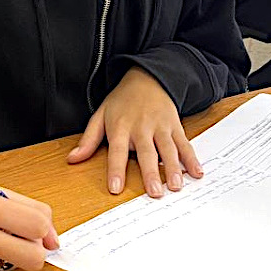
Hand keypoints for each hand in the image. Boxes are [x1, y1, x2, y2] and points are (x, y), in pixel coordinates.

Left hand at [67, 67, 202, 197]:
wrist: (148, 77)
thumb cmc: (122, 100)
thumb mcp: (100, 115)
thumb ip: (89, 139)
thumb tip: (72, 159)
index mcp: (121, 127)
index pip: (117, 151)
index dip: (116, 170)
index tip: (116, 188)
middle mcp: (142, 127)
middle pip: (146, 153)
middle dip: (151, 173)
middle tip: (155, 193)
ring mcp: (161, 127)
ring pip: (168, 149)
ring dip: (174, 168)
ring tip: (177, 186)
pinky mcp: (175, 126)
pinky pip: (184, 144)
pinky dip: (192, 159)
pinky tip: (197, 172)